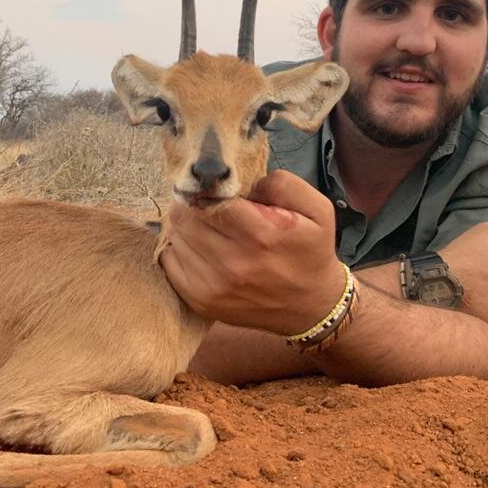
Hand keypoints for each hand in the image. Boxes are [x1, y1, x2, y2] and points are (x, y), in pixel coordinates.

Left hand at [160, 170, 344, 334]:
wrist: (311, 305)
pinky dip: (179, 250)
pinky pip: (169, 262)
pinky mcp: (201, 301)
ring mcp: (213, 286)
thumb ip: (282, 184)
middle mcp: (233, 263)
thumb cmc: (311, 252)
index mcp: (260, 235)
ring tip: (206, 228)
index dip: (210, 191)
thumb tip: (245, 183)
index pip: (210, 200)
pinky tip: (199, 247)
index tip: (216, 192)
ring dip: (186, 228)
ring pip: (176, 238)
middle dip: (194, 206)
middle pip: (187, 218)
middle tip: (208, 207)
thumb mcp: (317, 210)